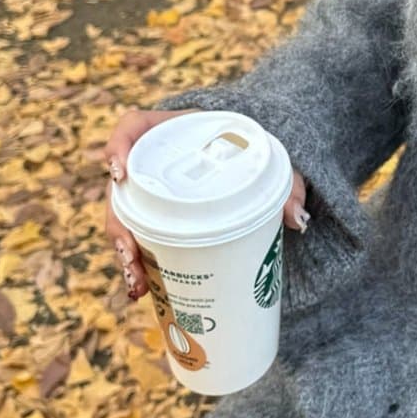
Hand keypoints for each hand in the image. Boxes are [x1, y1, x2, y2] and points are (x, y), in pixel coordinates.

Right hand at [102, 108, 308, 301]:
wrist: (259, 162)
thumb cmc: (261, 153)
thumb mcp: (277, 160)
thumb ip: (290, 182)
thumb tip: (297, 218)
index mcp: (175, 131)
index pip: (135, 127)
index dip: (119, 146)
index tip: (120, 173)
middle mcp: (155, 160)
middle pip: (123, 188)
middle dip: (120, 225)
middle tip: (131, 255)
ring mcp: (153, 190)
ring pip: (126, 219)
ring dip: (126, 253)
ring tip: (138, 284)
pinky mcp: (159, 215)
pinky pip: (140, 237)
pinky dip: (140, 264)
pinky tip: (143, 290)